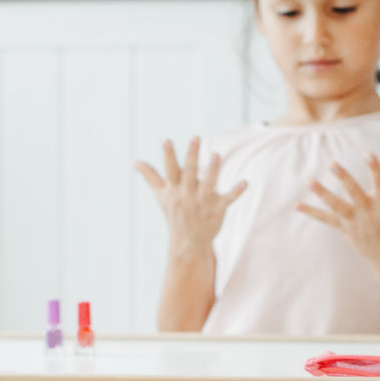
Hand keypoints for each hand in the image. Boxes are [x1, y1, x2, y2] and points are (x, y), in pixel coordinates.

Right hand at [134, 138, 246, 257]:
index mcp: (175, 189)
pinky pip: (228, 200)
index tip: (166, 141)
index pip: (170, 170)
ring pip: (208, 184)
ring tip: (216, 155)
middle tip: (195, 137)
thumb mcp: (161, 195)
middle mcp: (188, 194)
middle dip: (192, 156)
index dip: (168, 155)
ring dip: (213, 170)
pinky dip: (236, 192)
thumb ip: (150, 176)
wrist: (187, 243)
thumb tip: (133, 162)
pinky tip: (245, 183)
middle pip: (190, 173)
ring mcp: (203, 202)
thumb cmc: (175, 214)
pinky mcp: (217, 209)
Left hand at [295, 153, 379, 286]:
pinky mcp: (346, 230)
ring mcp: (355, 223)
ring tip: (309, 180)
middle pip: (354, 193)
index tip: (369, 154)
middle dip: (343, 179)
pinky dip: (312, 212)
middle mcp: (369, 214)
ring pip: (336, 206)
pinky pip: (326, 219)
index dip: (375, 169)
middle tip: (332, 163)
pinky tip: (296, 205)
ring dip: (322, 194)